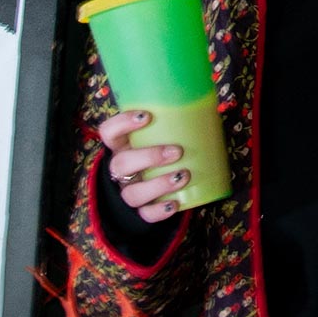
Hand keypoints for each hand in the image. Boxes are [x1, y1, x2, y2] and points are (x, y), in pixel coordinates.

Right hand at [97, 110, 190, 224]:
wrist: (147, 184)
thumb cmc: (156, 148)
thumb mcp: (156, 135)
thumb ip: (171, 122)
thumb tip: (209, 102)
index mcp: (120, 145)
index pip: (108, 132)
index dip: (122, 123)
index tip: (146, 116)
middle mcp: (120, 168)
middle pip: (122, 164)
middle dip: (149, 157)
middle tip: (177, 151)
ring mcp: (127, 191)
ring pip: (132, 193)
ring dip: (158, 184)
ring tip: (183, 175)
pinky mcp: (139, 210)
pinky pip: (144, 214)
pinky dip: (159, 211)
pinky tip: (174, 203)